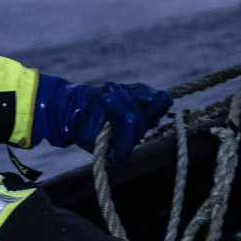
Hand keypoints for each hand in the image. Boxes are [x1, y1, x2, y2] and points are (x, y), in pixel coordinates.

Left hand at [33, 76, 172, 161]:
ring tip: (106, 98)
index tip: (158, 96)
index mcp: (145, 114)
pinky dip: (120, 129)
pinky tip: (109, 115)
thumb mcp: (128, 90)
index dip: (159, 104)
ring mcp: (127, 142)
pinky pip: (125, 147)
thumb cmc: (103, 97)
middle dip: (128, 101)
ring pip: (136, 130)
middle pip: (146, 119)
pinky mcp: (114, 153)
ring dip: (120, 110)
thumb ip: (147, 95)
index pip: (159, 110)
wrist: (75, 105)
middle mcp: (138, 130)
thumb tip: (165, 99)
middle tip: (110, 88)